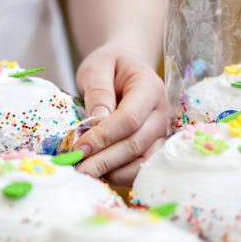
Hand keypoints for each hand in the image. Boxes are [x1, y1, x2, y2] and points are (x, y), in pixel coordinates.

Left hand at [73, 45, 167, 185]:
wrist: (127, 67)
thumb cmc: (110, 66)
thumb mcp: (96, 68)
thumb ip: (97, 91)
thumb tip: (98, 121)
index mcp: (150, 88)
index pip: (130, 119)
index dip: (104, 137)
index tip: (78, 149)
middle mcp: (161, 112)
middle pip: (136, 144)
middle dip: (105, 160)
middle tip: (78, 170)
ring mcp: (161, 131)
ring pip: (143, 161)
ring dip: (114, 172)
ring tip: (87, 174)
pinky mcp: (155, 145)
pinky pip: (142, 167)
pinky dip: (122, 175)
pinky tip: (101, 174)